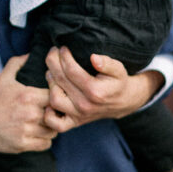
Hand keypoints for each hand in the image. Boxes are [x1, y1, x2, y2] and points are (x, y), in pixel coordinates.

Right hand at [0, 56, 54, 152]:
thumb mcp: (3, 78)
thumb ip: (18, 63)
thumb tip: (31, 53)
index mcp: (28, 96)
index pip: (56, 95)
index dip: (58, 96)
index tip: (53, 97)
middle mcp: (30, 114)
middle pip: (57, 114)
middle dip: (56, 112)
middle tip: (52, 111)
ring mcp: (26, 131)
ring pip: (54, 131)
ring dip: (52, 127)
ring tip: (45, 122)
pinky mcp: (23, 145)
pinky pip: (46, 144)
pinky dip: (45, 140)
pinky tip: (38, 133)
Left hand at [43, 47, 163, 127]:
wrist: (124, 102)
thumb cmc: (118, 83)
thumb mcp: (119, 70)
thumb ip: (107, 63)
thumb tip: (94, 58)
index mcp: (95, 91)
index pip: (71, 70)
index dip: (64, 56)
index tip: (62, 47)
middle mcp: (85, 105)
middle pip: (60, 81)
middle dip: (53, 62)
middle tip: (53, 52)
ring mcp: (79, 115)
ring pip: (54, 99)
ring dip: (50, 82)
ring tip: (51, 71)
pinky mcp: (75, 122)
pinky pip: (56, 124)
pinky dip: (48, 114)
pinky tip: (52, 97)